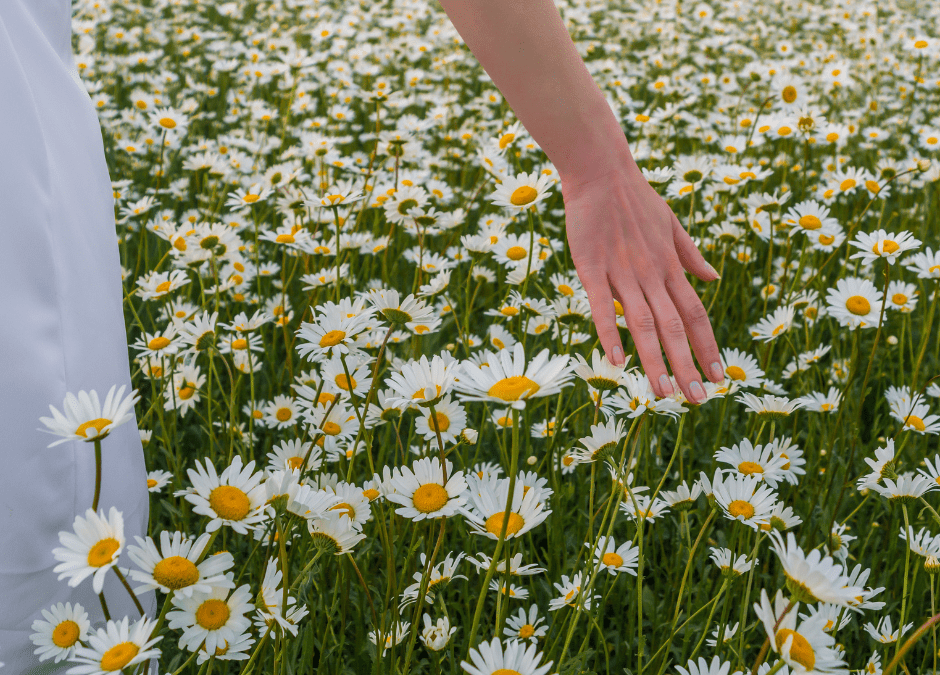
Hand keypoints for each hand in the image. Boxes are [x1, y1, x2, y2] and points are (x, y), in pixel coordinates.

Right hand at [561, 159, 723, 403]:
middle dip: (687, 365)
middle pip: (674, 327)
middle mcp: (652, 274)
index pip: (695, 314)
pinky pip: (603, 307)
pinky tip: (618, 362)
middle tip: (696, 400)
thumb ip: (691, 254)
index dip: (707, 346)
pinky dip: (611, 334)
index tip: (719, 377)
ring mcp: (623, 273)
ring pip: (643, 324)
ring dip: (655, 360)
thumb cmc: (635, 197)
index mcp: (670, 267)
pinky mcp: (592, 268)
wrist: (601, 171)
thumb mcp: (672, 223)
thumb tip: (714, 277)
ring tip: (663, 393)